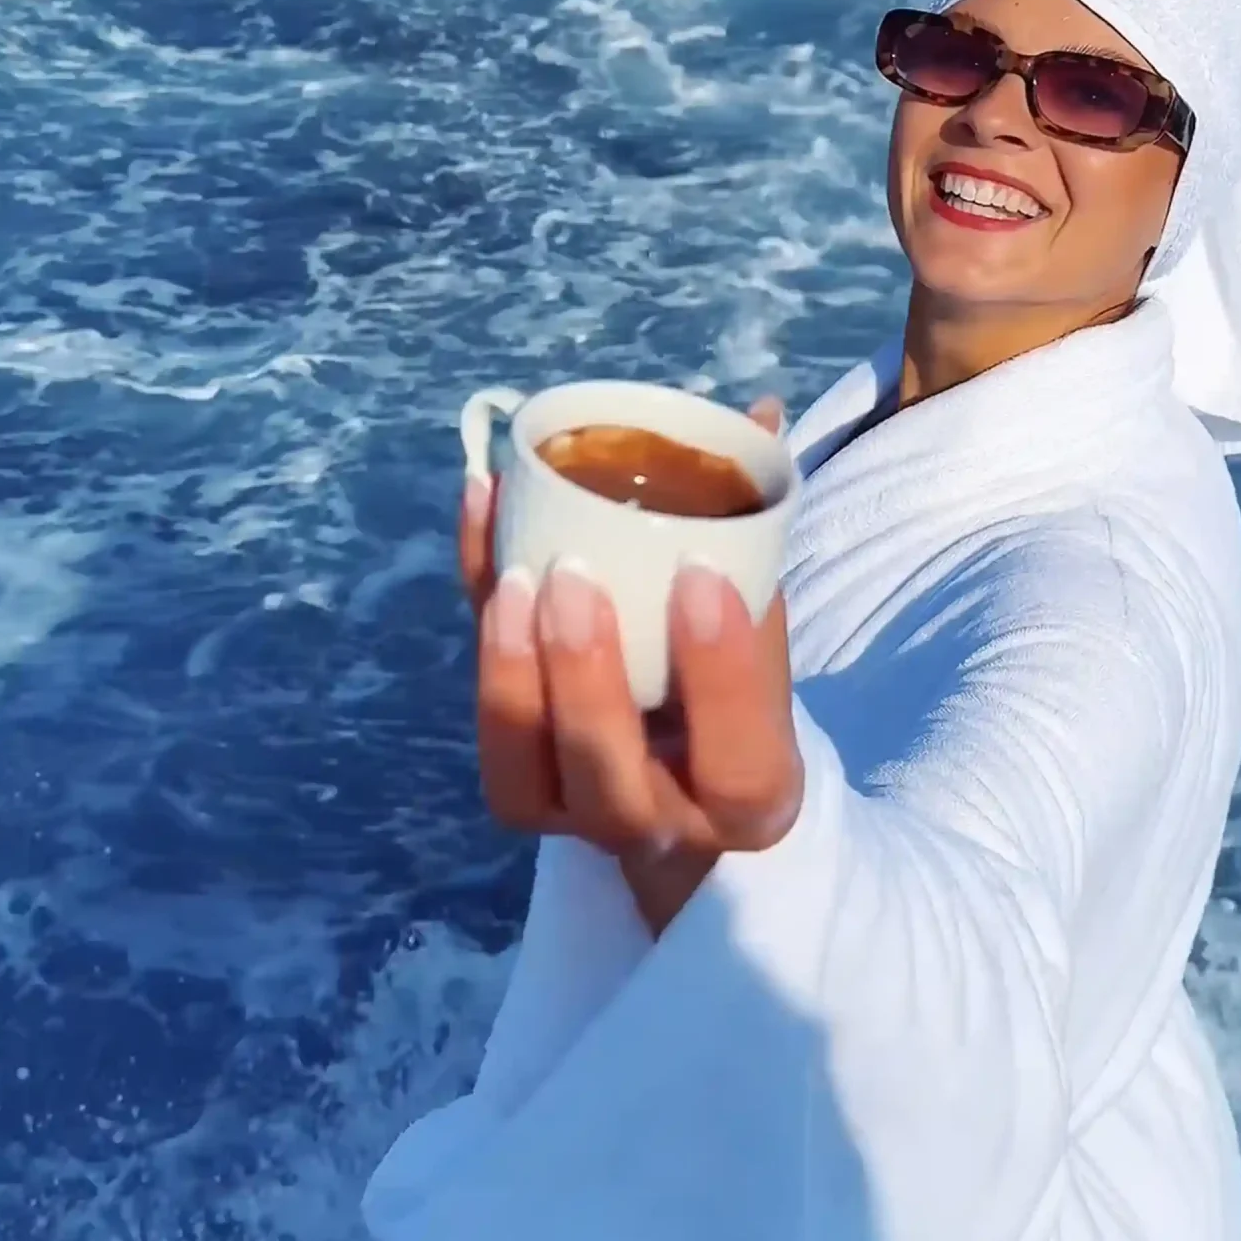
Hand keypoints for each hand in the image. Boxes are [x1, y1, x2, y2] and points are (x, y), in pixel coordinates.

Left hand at [459, 400, 800, 933]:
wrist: (688, 776)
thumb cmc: (739, 686)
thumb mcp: (766, 627)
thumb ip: (757, 540)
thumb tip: (758, 413)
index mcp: (751, 795)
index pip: (741, 764)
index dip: (721, 675)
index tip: (698, 572)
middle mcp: (661, 827)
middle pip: (611, 787)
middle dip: (584, 680)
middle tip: (573, 575)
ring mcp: (574, 816)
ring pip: (522, 781)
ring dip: (509, 673)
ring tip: (509, 573)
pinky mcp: (517, 780)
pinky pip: (481, 717)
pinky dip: (473, 606)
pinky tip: (479, 509)